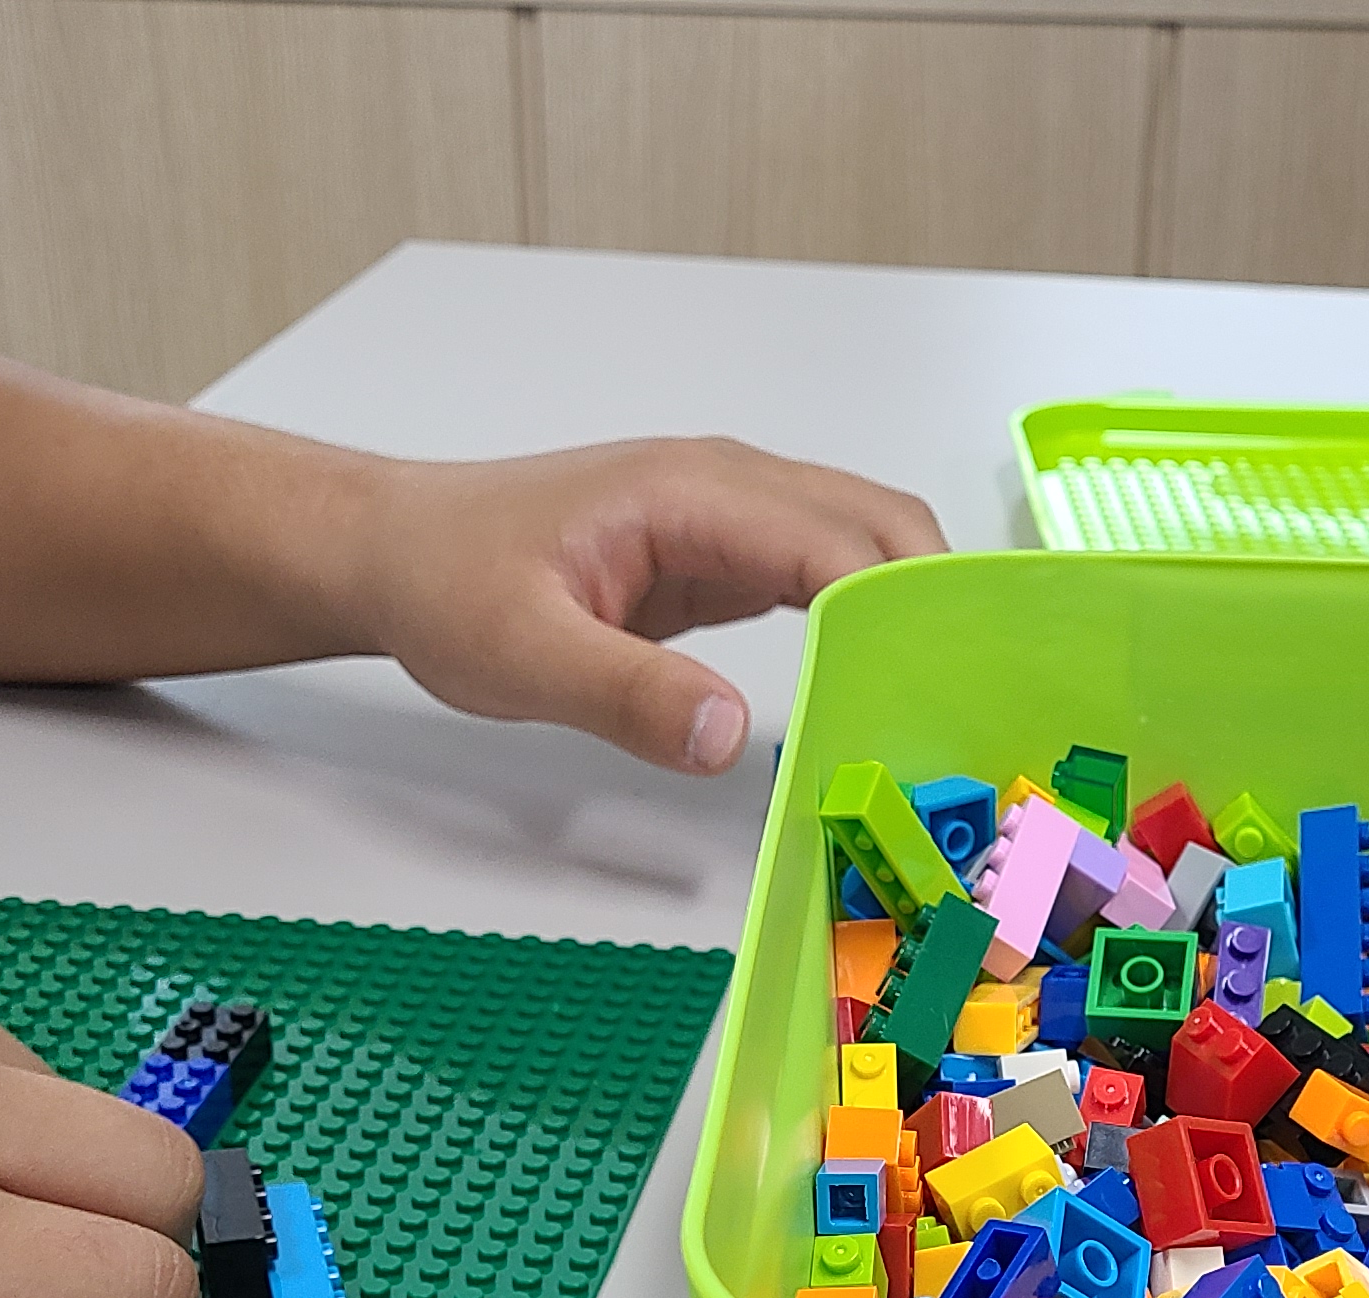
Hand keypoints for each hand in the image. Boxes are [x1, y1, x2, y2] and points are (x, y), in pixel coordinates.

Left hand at [331, 439, 945, 774]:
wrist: (395, 552)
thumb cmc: (447, 581)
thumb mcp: (521, 654)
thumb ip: (627, 696)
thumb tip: (729, 738)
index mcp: (691, 493)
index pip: (841, 541)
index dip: (908, 606)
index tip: (955, 678)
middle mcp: (728, 489)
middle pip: (880, 527)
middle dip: (936, 604)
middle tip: (973, 701)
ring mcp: (729, 519)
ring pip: (862, 546)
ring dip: (907, 612)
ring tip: (943, 701)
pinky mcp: (720, 558)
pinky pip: (821, 577)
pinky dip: (863, 623)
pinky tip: (878, 688)